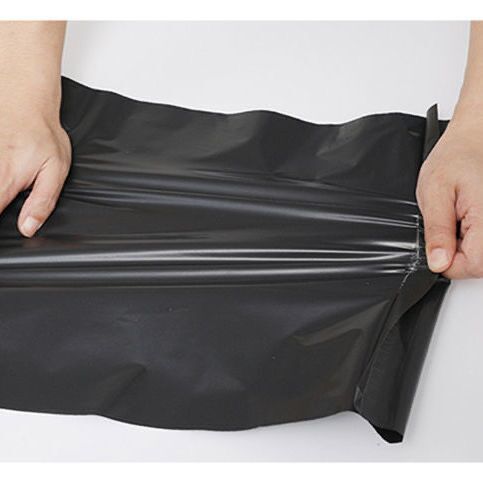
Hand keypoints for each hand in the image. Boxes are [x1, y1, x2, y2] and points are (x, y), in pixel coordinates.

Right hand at [0, 107, 70, 236]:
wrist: (23, 100)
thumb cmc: (43, 135)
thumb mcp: (56, 170)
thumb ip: (42, 202)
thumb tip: (28, 228)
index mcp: (6, 180)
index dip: (0, 232)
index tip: (7, 237)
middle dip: (0, 204)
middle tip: (13, 197)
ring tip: (11, 187)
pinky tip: (6, 178)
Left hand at [416, 121, 482, 278]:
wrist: (475, 138)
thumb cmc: (456, 157)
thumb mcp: (434, 192)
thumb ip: (437, 231)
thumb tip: (438, 263)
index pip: (474, 265)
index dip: (448, 263)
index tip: (437, 246)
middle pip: (480, 264)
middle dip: (457, 253)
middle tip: (447, 224)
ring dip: (466, 245)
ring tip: (458, 218)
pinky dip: (474, 237)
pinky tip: (466, 219)